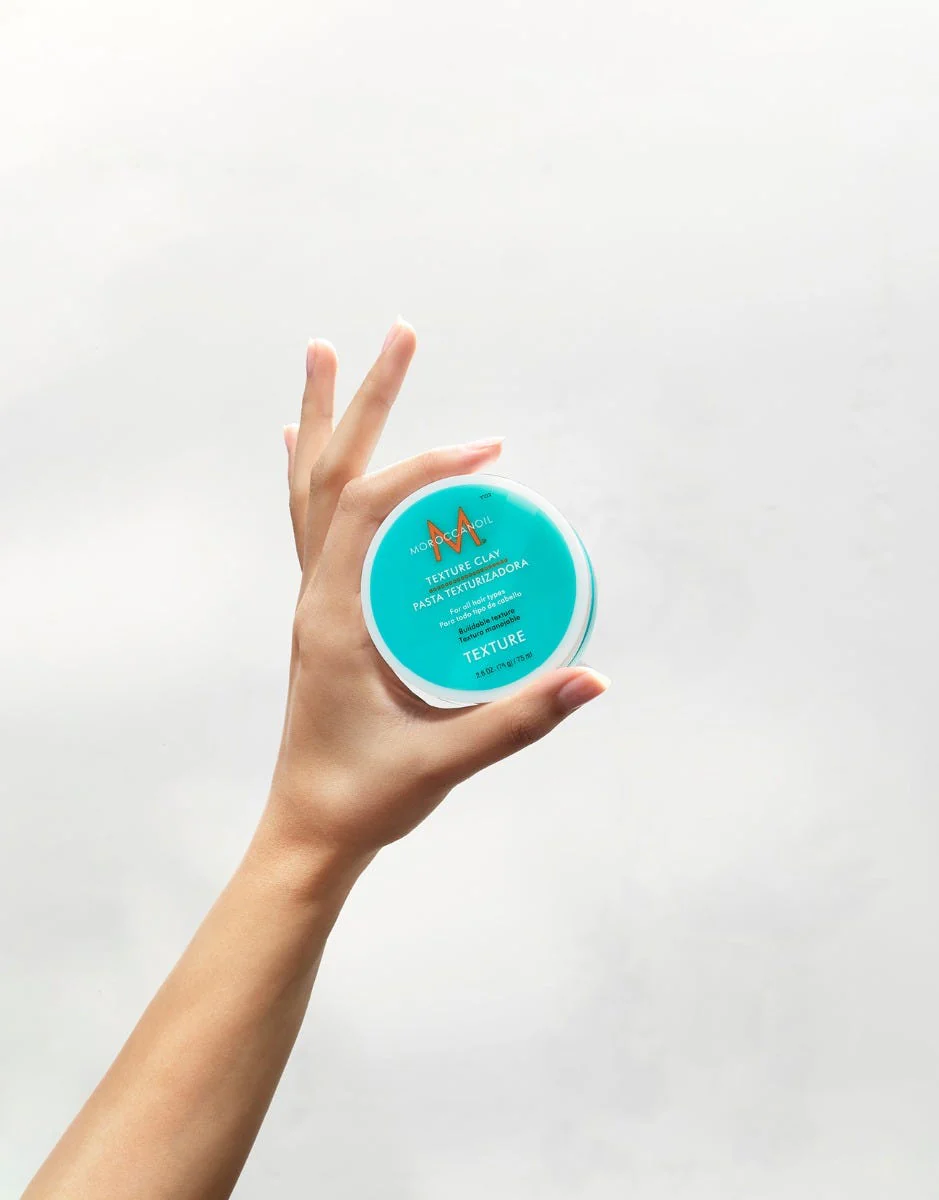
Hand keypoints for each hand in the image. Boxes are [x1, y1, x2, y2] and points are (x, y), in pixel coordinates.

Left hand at [270, 319, 608, 864]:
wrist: (309, 830)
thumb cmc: (364, 796)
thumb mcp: (444, 757)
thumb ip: (518, 720)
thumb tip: (593, 678)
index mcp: (335, 618)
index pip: (371, 511)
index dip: (427, 470)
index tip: (487, 452)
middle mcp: (316, 595)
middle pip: (330, 474)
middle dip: (365, 400)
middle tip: (395, 333)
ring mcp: (315, 601)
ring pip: (310, 490)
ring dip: (324, 420)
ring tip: (326, 354)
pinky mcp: (325, 613)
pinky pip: (310, 523)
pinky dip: (311, 474)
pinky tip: (303, 444)